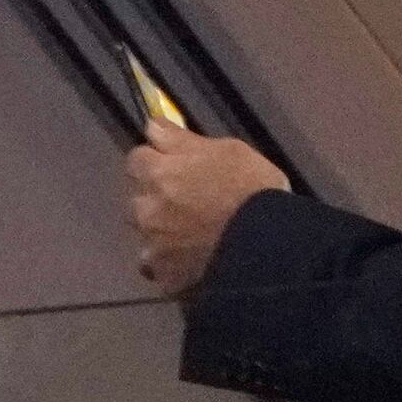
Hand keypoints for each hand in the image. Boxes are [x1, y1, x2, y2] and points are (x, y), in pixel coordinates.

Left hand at [125, 121, 289, 298]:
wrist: (264, 245)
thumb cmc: (251, 189)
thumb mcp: (227, 150)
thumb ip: (182, 140)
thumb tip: (154, 126)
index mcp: (158, 172)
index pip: (137, 158)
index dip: (154, 161)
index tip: (172, 165)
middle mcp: (146, 208)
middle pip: (137, 198)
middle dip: (154, 198)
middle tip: (187, 202)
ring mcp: (151, 245)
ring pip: (145, 234)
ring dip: (159, 231)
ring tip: (190, 234)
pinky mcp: (163, 276)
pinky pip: (157, 268)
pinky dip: (169, 263)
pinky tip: (191, 261)